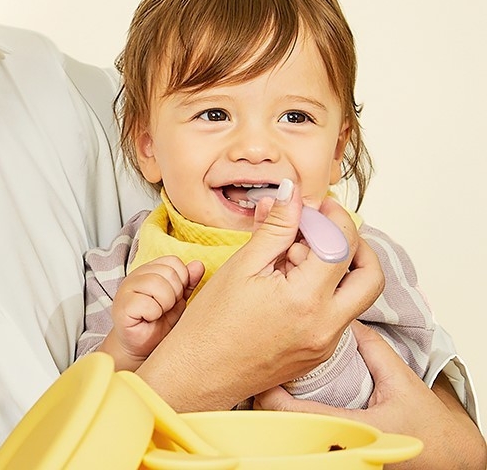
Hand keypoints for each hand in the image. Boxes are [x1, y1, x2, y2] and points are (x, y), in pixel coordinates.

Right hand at [99, 256, 203, 370]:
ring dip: (165, 304)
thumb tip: (199, 265)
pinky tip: (148, 320)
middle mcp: (136, 275)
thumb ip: (188, 283)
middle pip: (168, 272)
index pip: (173, 262)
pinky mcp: (122, 306)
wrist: (141, 348)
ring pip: (158, 285)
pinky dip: (154, 315)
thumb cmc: (159, 323)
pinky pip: (148, 304)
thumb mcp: (179, 301)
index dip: (182, 280)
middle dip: (175, 294)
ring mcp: (126, 289)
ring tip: (157, 314)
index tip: (175, 297)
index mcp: (150, 270)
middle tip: (165, 308)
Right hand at [137, 182, 384, 410]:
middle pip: (370, 275)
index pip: (341, 245)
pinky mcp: (319, 353)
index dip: (333, 217)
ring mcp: (326, 343)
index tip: (317, 206)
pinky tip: (294, 278)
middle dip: (356, 242)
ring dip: (343, 266)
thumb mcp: (242, 266)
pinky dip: (328, 288)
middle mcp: (326, 326)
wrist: (200, 374)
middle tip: (328, 226)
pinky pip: (340, 313)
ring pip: (358, 295)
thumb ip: (275, 228)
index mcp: (305, 300)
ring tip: (304, 252)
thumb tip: (293, 196)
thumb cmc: (212, 323)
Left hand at [254, 321, 486, 469]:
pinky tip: (295, 402)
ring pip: (295, 436)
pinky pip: (310, 438)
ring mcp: (341, 455)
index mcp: (355, 428)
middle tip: (265, 374)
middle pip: (286, 429)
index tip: (265, 373)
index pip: (295, 416)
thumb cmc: (428, 424)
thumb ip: (371, 347)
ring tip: (276, 384)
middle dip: (270, 402)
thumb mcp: (400, 380)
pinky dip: (297, 421)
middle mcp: (343, 445)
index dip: (271, 394)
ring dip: (281, 413)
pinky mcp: (344, 456)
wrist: (448, 456)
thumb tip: (344, 319)